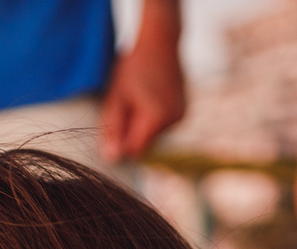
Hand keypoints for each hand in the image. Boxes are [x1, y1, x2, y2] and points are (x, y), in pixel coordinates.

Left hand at [100, 7, 184, 161]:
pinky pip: (163, 126)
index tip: (113, 124)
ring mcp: (182, 116)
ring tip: (139, 97)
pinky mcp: (185, 112)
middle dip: (132, 131)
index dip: (120, 143)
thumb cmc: (133, 67)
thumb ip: (113, 129)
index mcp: (156, 118)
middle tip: (126, 104)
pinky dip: (153, 118)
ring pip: (154, 136)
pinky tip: (150, 97)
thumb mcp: (116, 98)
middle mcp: (174, 120)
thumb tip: (112, 159)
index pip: (134, 150)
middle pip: (145, 143)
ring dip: (142, 125)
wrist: (159, 41)